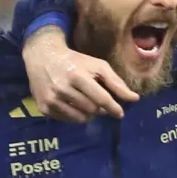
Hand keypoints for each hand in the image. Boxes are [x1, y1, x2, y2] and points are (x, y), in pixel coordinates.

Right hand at [23, 26, 137, 121]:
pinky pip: (67, 120)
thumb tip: (134, 98)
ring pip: (80, 118)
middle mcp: (62, 89)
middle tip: (100, 103)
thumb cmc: (75, 61)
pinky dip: (75, 116)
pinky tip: (75, 105)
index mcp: (77, 76)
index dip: (113, 108)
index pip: (101, 99)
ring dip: (89, 115)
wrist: (42, 57)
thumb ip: (116, 82)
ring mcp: (52, 100)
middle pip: (92, 110)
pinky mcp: (44, 108)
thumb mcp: (97, 65)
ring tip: (89, 104)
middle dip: (100, 109)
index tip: (120, 113)